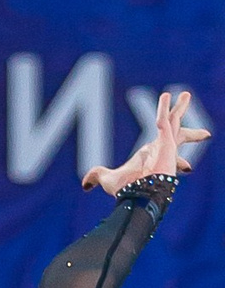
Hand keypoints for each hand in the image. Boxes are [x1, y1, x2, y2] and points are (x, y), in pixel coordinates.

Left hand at [87, 88, 208, 192]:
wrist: (138, 193)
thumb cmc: (128, 189)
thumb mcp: (109, 180)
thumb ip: (97, 176)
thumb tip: (85, 185)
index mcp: (153, 157)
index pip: (169, 153)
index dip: (181, 162)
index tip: (189, 168)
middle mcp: (162, 150)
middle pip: (178, 135)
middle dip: (191, 132)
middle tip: (202, 132)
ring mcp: (166, 146)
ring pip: (175, 122)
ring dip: (179, 108)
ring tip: (184, 94)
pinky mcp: (167, 142)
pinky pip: (166, 120)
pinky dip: (164, 108)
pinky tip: (165, 96)